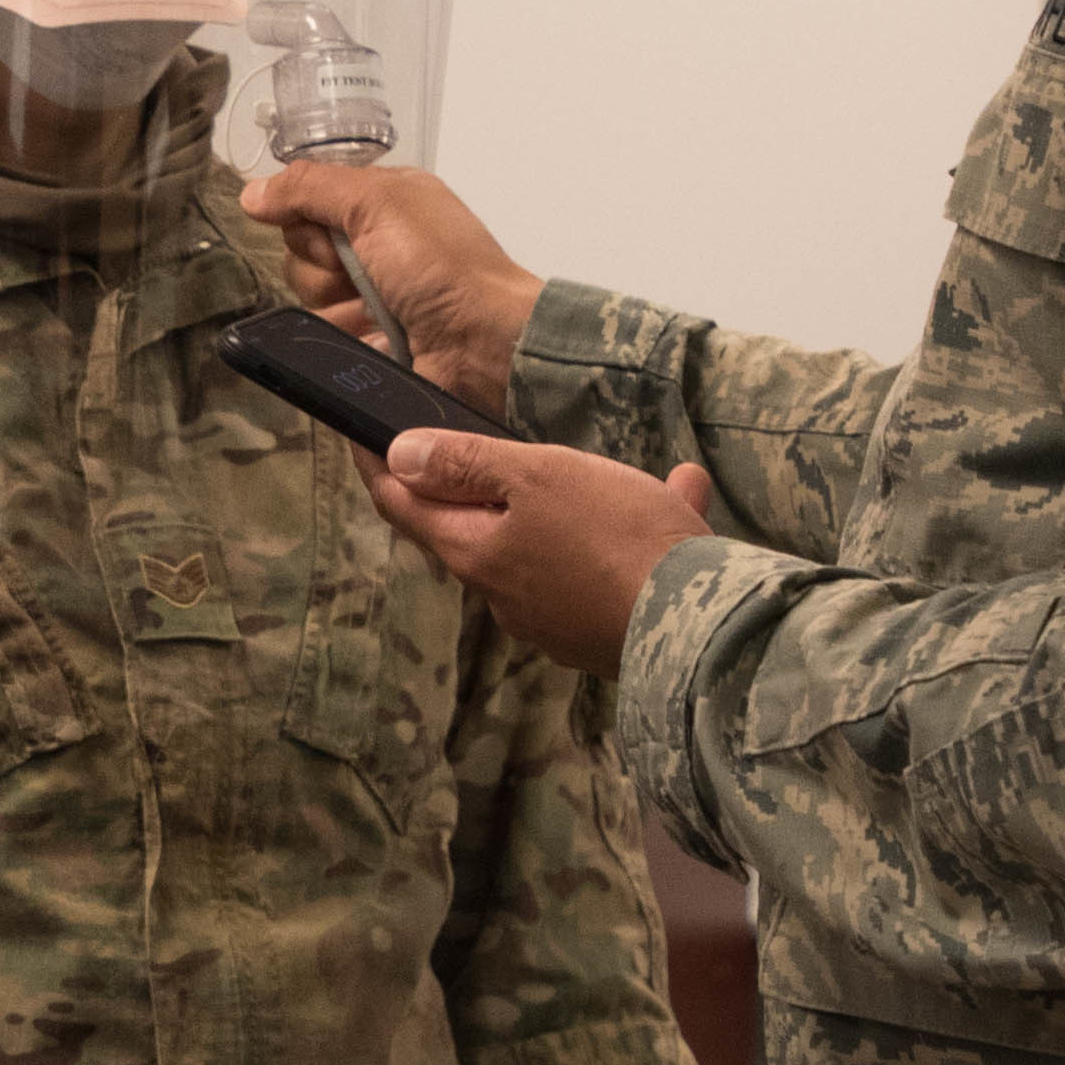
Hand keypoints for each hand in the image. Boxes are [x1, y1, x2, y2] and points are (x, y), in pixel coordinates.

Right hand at [234, 156, 536, 415]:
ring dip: (336, 306)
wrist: (482, 343)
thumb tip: (252, 192)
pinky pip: (322, 336)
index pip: (307, 202)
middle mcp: (372, 244)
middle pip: (299, 252)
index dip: (308, 220)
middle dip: (323, 268)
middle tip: (364, 274)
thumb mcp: (378, 202)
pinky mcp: (365, 338)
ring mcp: (369, 295)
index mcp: (381, 202)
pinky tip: (375, 337)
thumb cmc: (442, 264)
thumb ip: (309, 187)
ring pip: (306, 298)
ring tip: (376, 313)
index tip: (337, 232)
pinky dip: (344, 337)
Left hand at [365, 429, 712, 675]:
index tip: (360, 436)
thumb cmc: (617, 540)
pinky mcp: (601, 628)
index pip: (403, 506)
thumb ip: (467, 465)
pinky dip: (628, 528)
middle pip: (471, 528)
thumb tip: (399, 457)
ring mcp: (552, 617)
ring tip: (621, 471)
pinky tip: (680, 493)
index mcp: (475, 553)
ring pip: (548, 543)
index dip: (377, 467)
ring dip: (576, 502)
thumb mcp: (538, 477)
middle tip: (478, 445)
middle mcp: (503, 593)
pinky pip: (604, 564)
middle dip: (478, 485)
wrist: (704, 626)